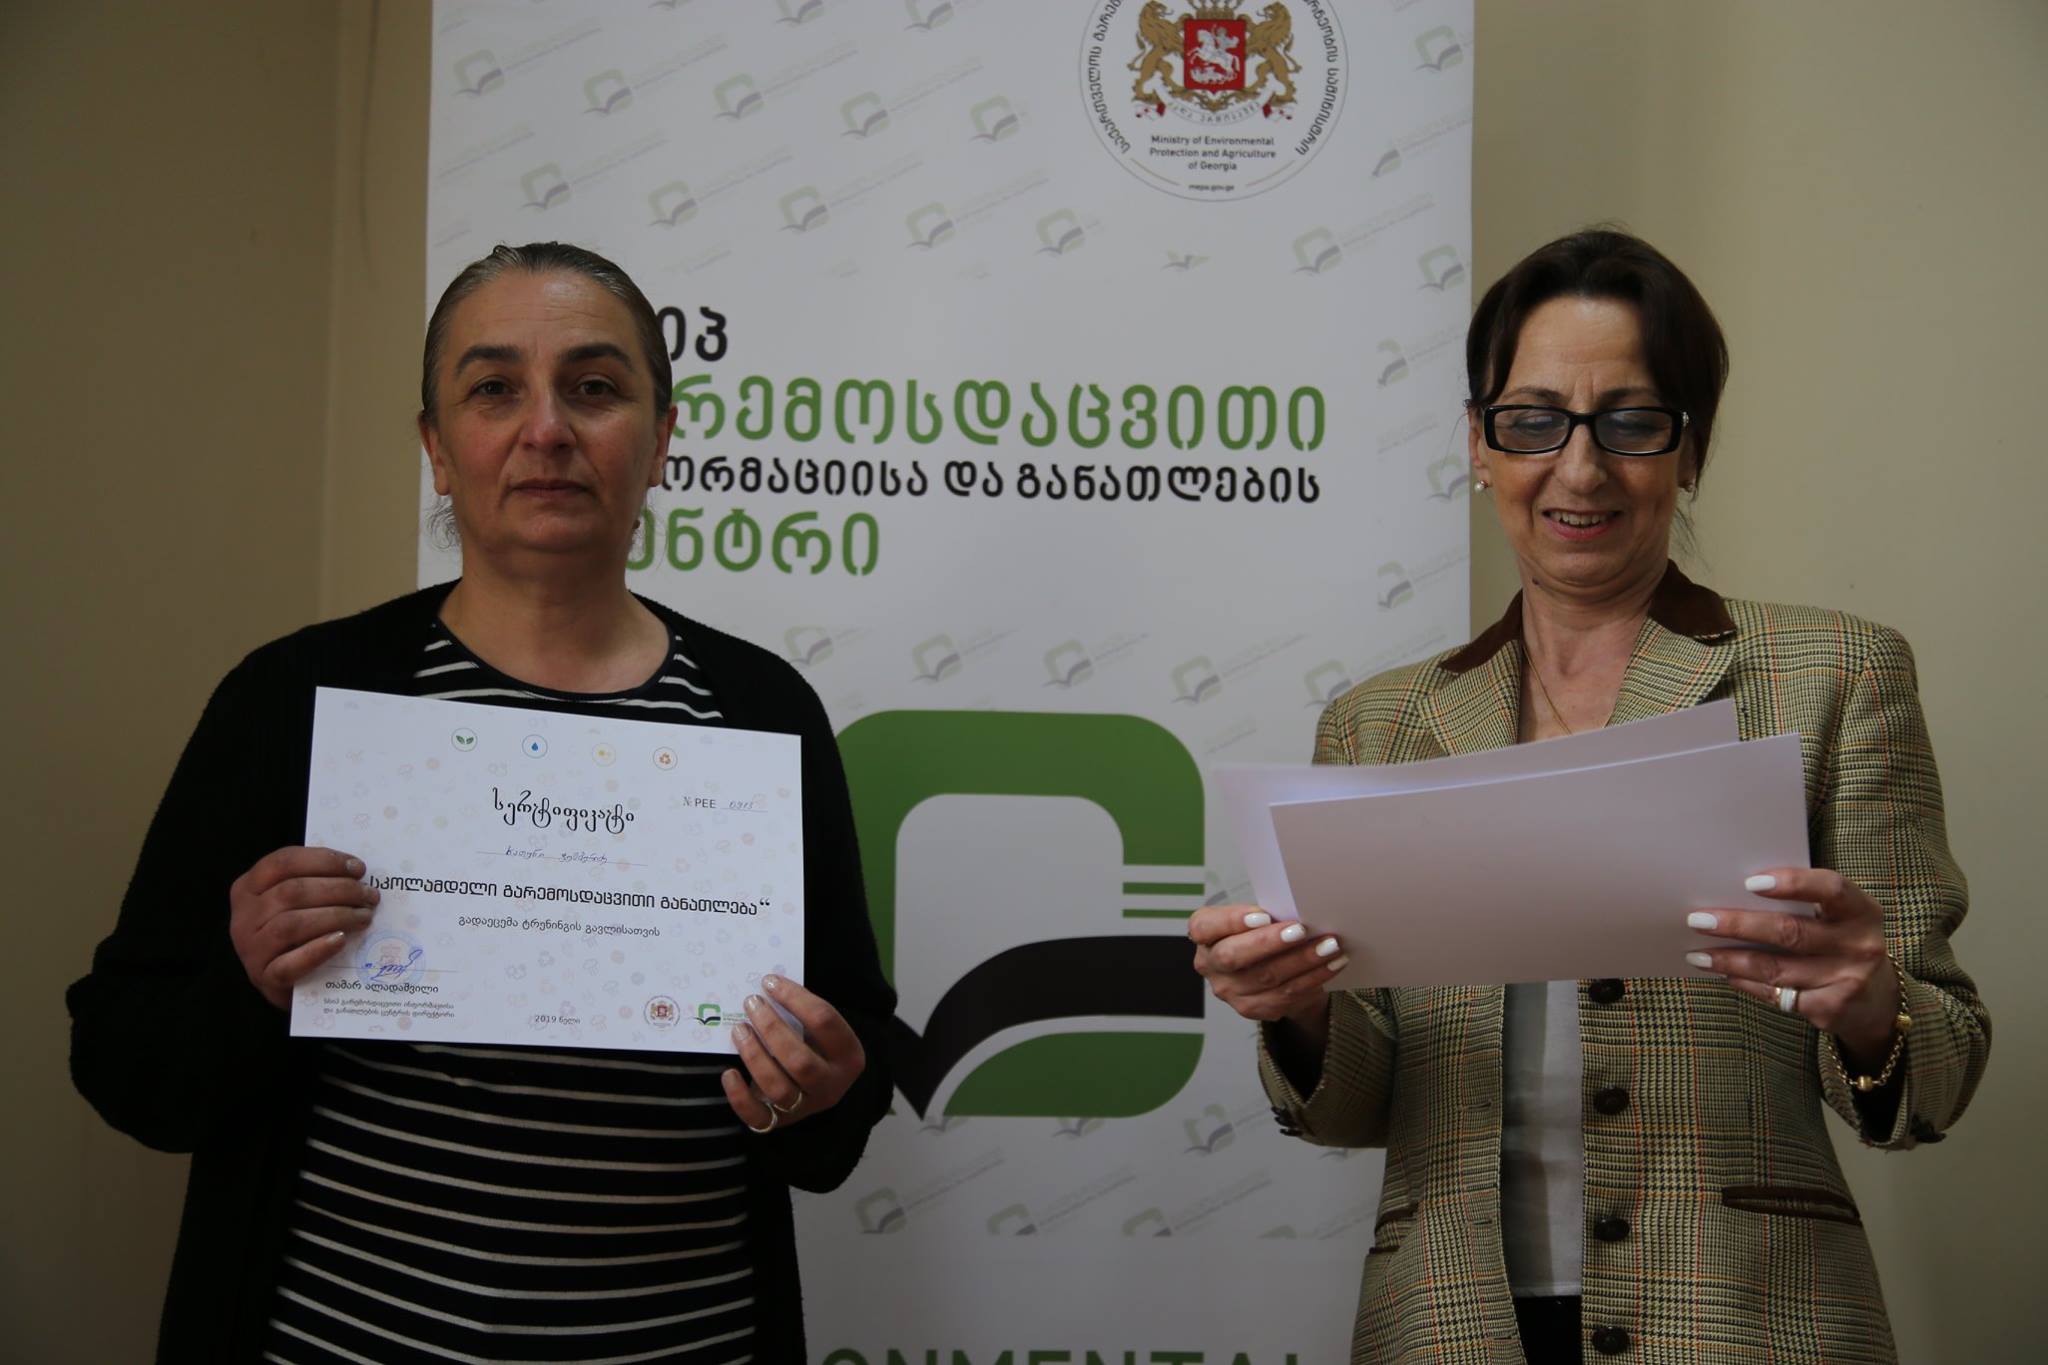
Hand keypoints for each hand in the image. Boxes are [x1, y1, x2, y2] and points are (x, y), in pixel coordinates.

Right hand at [229, 846, 379, 1010]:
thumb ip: (314, 882)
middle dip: (339, 889)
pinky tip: (341, 941)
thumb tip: (356, 871)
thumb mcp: (296, 902)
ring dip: (336, 916)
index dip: (324, 860)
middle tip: (370, 895)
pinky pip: (290, 964)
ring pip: (291, 924)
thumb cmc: (297, 933)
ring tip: (364, 916)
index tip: (358, 868)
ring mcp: (250, 949)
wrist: (288, 983)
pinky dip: (318, 950)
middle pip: (292, 892)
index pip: (284, 862)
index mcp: (248, 887)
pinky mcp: (264, 978)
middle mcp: (243, 916)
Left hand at [721, 975, 864, 1132]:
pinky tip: (728, 1073)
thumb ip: (802, 1013)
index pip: (824, 1021)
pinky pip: (758, 1118)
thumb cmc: (816, 1046)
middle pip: (800, 1061)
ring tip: (739, 1030)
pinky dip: (739, 1097)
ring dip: (754, 1056)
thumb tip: (767, 985)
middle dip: (772, 1028)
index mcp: (849, 1054)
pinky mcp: (782, 1123)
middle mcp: (832, 1084)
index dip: (795, 998)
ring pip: (779, 1089)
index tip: (769, 982)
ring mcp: (808, 1107)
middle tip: (751, 1003)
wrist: (819, 1086)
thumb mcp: (821, 1030)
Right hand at [1189, 904, 1345, 1041]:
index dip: (1231, 921)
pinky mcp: (1251, 1008)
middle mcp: (1210, 965)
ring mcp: (1229, 990)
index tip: (1264, 914)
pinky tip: (1332, 964)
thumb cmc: (1262, 933)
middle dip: (1270, 942)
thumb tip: (1299, 910)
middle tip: (1301, 930)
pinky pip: (1285, 995)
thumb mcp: (1257, 918)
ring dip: (1303, 961)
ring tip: (1330, 946)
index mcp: (1204, 935)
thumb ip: (1267, 916)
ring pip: (1266, 977)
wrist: (1270, 971)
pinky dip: (1313, 978)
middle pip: (1233, 956)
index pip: (1204, 927)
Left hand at [1685, 867, 1901, 1064]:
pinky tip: (1724, 974)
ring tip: (1697, 954)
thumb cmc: (1841, 944)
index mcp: (1862, 911)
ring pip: (1776, 968)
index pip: (1831, 889)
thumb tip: (1732, 894)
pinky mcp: (1831, 1009)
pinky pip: (1776, 994)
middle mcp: (1860, 945)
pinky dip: (1745, 983)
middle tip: (1698, 920)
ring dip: (1730, 960)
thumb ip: (1803, 905)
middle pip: (1790, 932)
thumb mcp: (1838, 920)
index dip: (1792, 882)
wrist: (1878, 1001)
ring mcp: (1847, 980)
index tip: (1750, 882)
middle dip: (1738, 925)